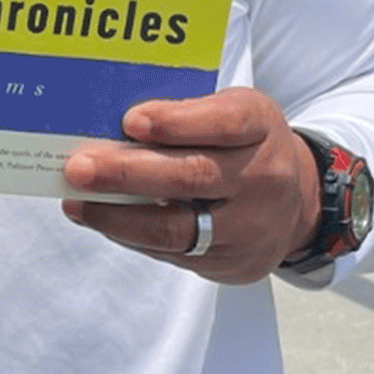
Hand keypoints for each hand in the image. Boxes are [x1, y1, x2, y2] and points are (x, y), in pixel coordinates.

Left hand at [59, 87, 319, 284]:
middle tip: (78, 168)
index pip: (223, 123)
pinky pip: (173, 253)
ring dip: (117, 216)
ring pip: (177, 228)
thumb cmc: (244, 144)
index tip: (130, 120)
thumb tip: (112, 124)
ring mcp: (250, 227)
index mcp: (259, 126)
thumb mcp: (232, 110)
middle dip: (128, 173)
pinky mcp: (232, 263)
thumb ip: (185, 112)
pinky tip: (101, 219)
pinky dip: (130, 235)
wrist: (296, 201)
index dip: (176, 123)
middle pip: (192, 177)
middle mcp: (263, 178)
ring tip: (76, 202)